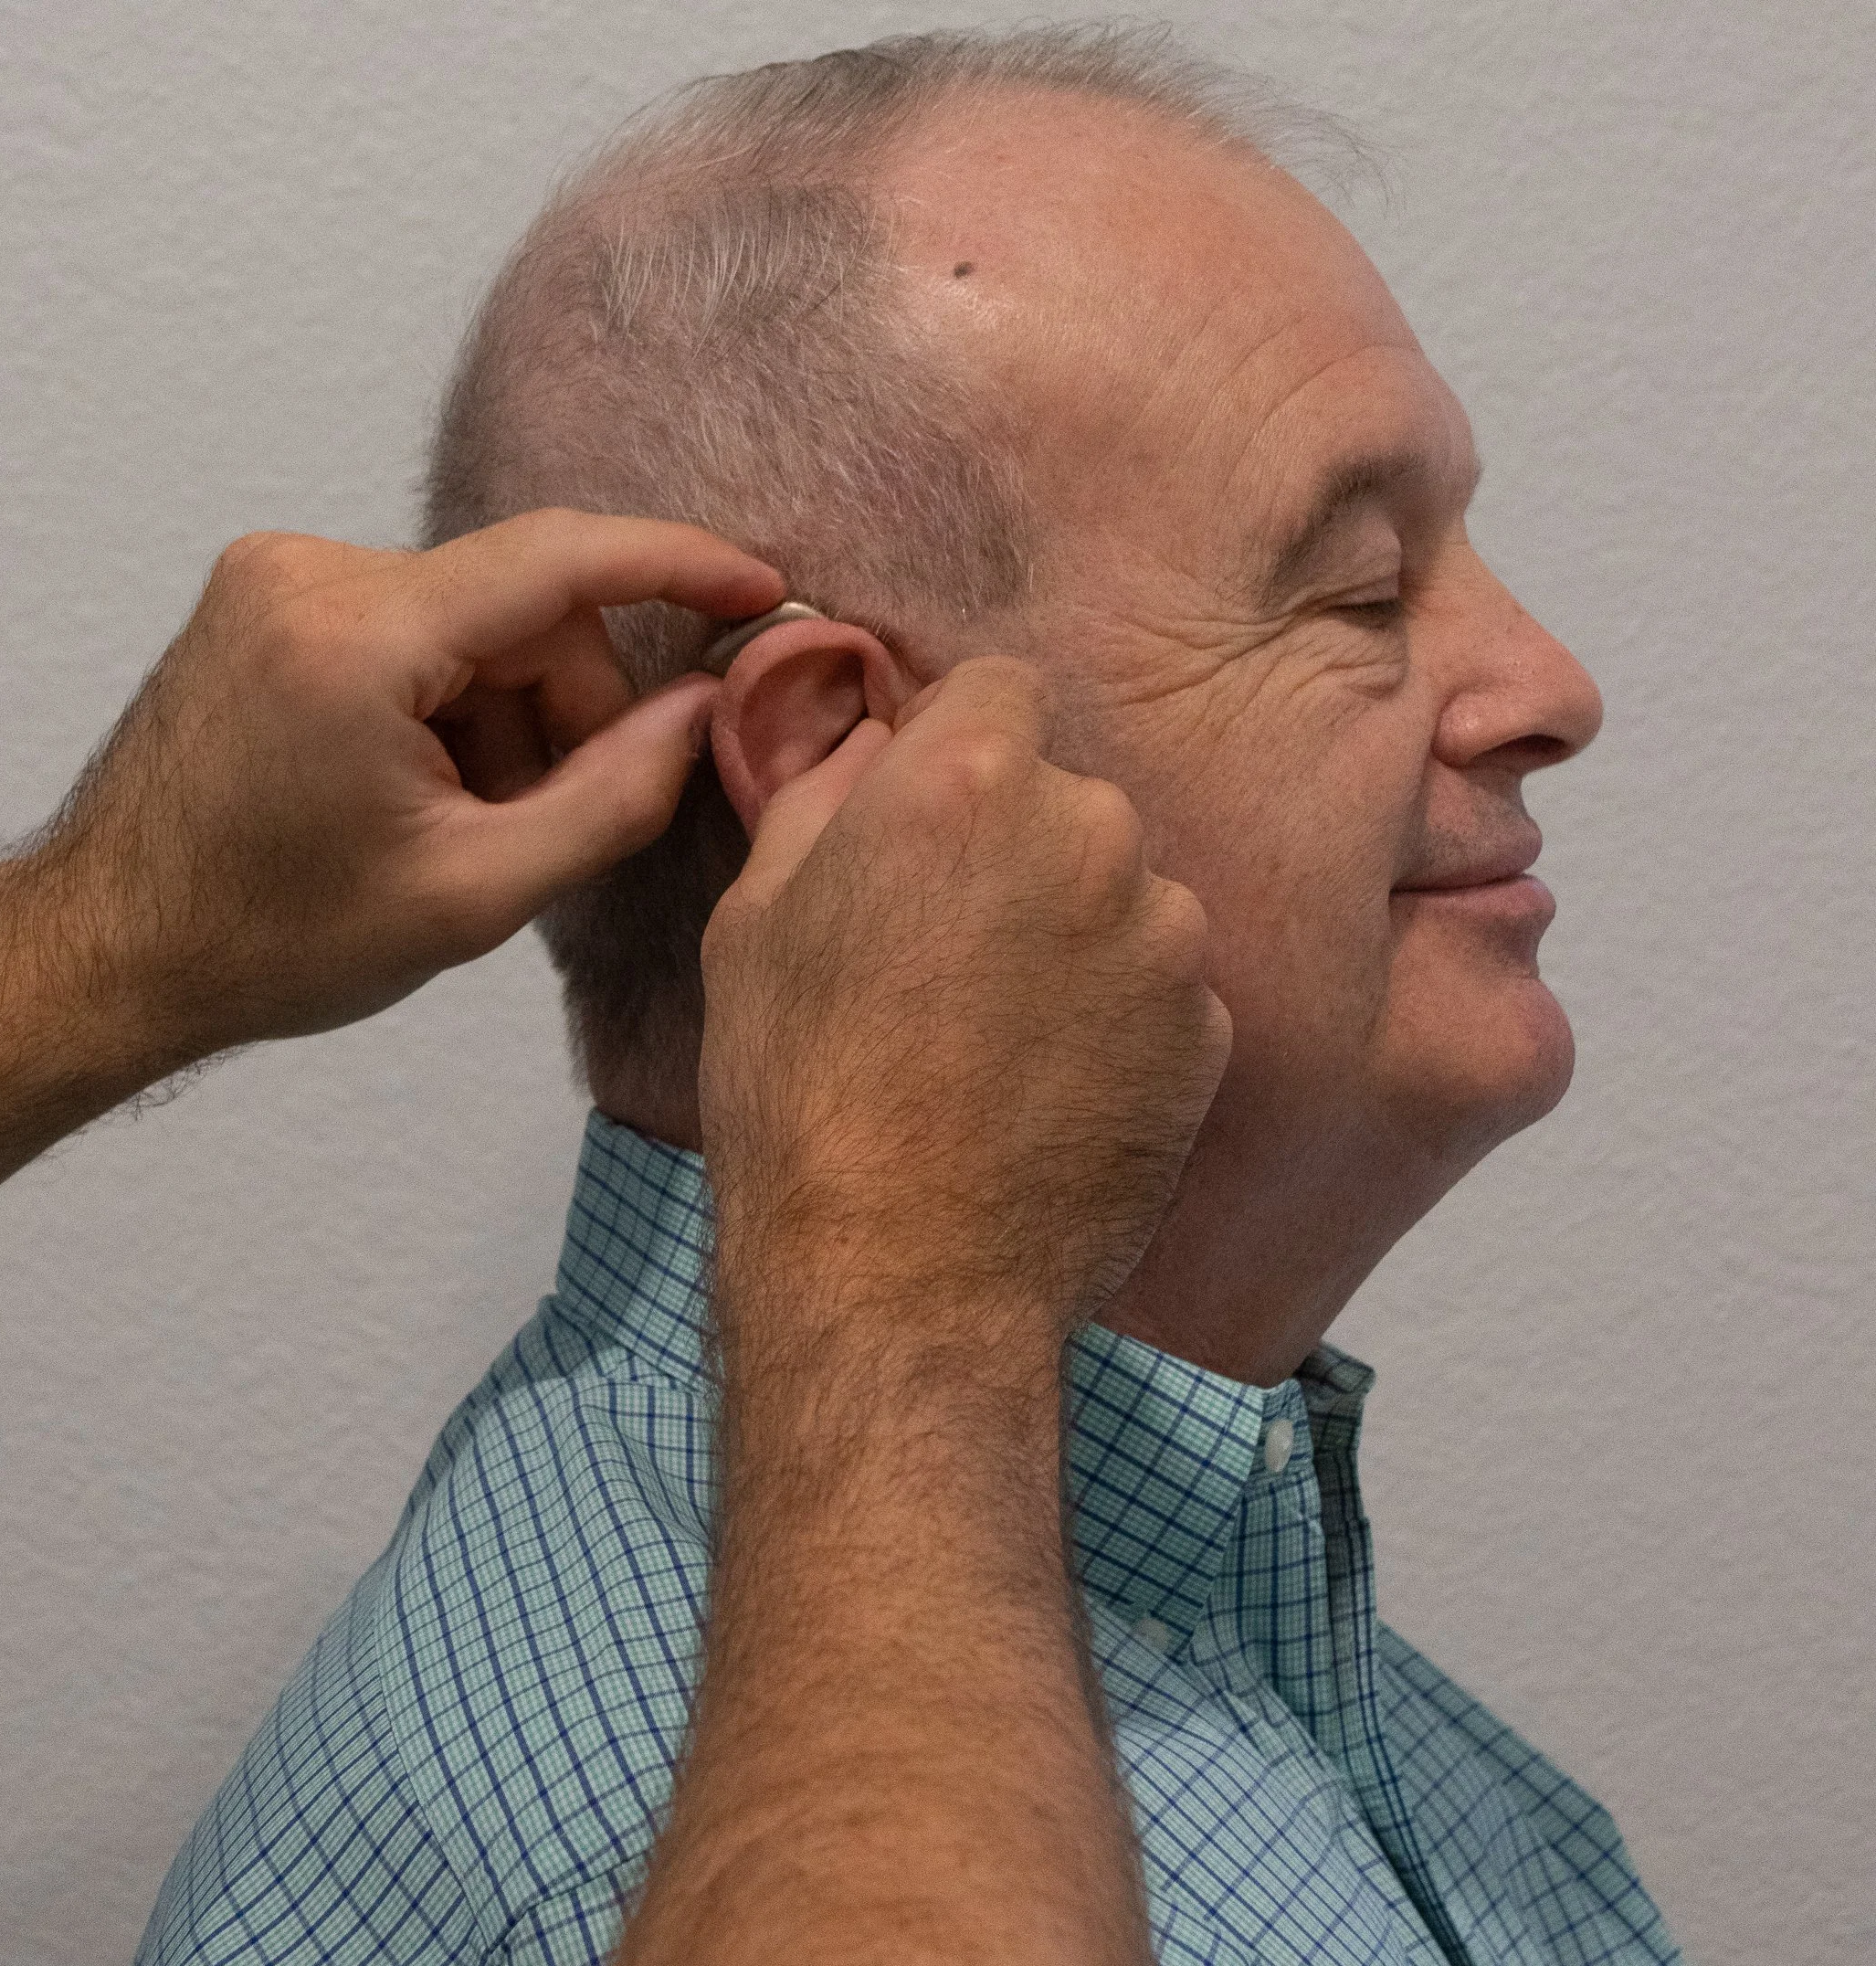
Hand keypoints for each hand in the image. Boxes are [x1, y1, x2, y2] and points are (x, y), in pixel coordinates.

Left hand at [38, 512, 782, 1073]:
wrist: (106, 950)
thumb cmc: (269, 939)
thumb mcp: (473, 895)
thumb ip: (614, 797)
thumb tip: (704, 711)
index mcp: (353, 638)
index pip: (560, 560)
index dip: (678, 567)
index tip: (765, 589)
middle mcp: (306, 573)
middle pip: (521, 605)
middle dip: (564, 708)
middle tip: (546, 824)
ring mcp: (273, 574)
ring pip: (471, 618)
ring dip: (502, 714)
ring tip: (459, 826)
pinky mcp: (262, 595)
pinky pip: (411, 623)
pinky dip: (445, 702)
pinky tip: (413, 791)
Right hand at [698, 658, 1230, 1348]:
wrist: (900, 1276)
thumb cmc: (802, 1096)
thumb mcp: (755, 922)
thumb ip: (823, 803)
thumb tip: (869, 751)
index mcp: (967, 781)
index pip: (1000, 689)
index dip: (960, 743)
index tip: (930, 811)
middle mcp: (1088, 832)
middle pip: (1066, 796)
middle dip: (1017, 848)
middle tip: (945, 949)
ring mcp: (1164, 935)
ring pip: (1123, 893)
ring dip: (1076, 934)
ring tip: (996, 1035)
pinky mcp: (1210, 1030)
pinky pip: (1163, 988)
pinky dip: (1119, 1019)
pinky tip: (1046, 1088)